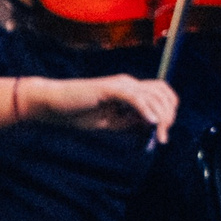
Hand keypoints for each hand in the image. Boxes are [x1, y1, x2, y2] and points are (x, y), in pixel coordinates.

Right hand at [0, 73, 180, 143]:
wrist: (52, 104)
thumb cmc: (78, 113)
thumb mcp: (110, 122)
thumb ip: (129, 122)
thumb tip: (150, 129)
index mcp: (130, 90)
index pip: (160, 93)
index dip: (168, 111)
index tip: (163, 133)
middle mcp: (129, 83)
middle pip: (161, 93)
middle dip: (168, 115)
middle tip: (163, 137)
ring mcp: (120, 84)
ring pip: (152, 95)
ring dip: (160, 116)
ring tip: (159, 134)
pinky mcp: (109, 88)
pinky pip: (134, 97)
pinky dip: (145, 109)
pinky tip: (150, 123)